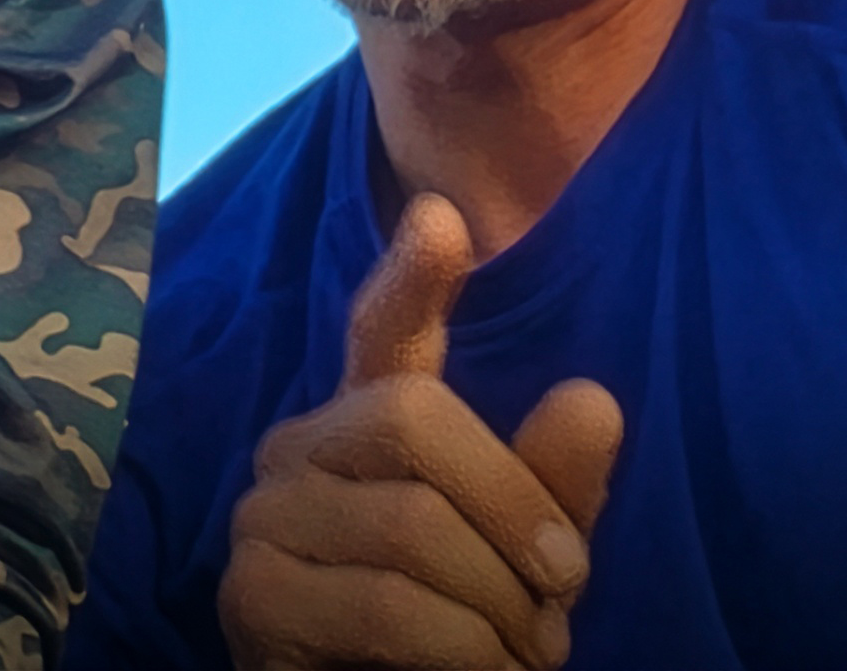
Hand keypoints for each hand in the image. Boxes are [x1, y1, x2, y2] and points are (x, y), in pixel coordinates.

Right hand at [217, 195, 624, 670]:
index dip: (412, 278)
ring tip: (522, 655)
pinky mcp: (254, 596)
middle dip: (514, 508)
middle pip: (415, 419)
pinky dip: (462, 651)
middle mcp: (299, 451)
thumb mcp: (520, 559)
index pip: (382, 333)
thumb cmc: (451, 636)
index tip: (441, 218)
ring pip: (411, 525)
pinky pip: (386, 603)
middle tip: (563, 594)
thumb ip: (552, 487)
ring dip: (499, 607)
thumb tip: (591, 400)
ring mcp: (263, 520)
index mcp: (367, 426)